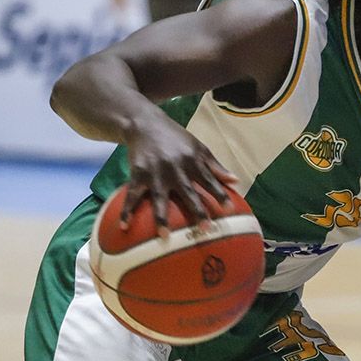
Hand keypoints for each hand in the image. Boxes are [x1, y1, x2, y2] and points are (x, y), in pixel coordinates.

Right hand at [121, 115, 239, 235]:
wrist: (146, 124)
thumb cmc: (177, 138)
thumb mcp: (199, 147)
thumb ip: (216, 166)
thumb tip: (236, 181)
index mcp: (192, 160)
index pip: (209, 180)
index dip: (219, 193)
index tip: (229, 209)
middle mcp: (175, 167)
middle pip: (187, 191)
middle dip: (197, 209)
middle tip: (206, 228)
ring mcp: (155, 172)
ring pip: (159, 197)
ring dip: (161, 216)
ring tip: (164, 236)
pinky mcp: (137, 173)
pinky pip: (132, 195)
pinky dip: (127, 210)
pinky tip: (124, 227)